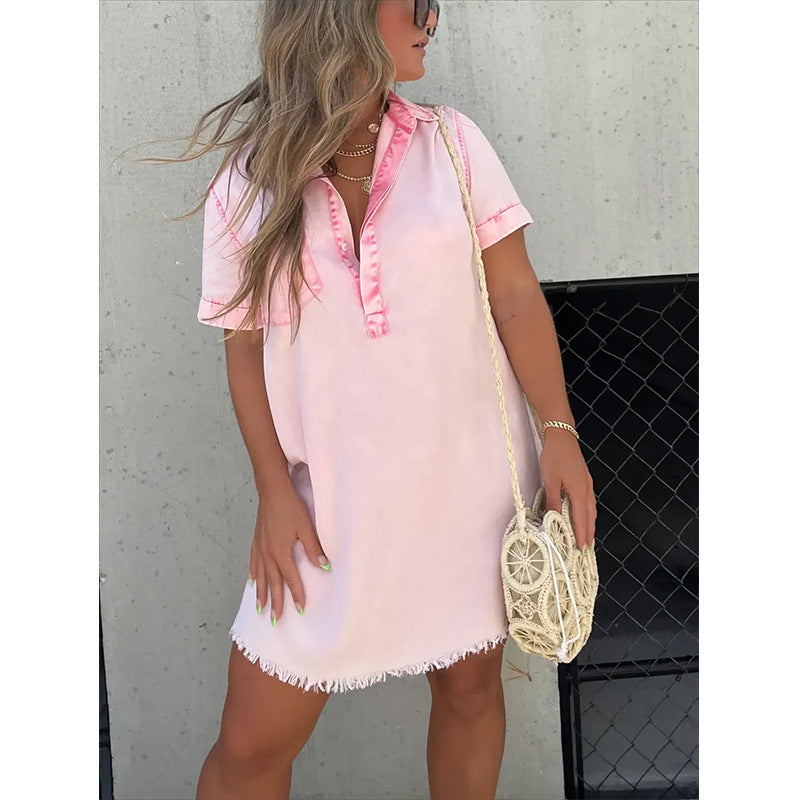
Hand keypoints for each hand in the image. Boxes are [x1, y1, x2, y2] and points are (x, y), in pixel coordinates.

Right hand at [248, 480, 330, 623]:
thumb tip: (324, 566)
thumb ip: (314, 548)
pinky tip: (252, 581)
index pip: (291, 579)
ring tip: (260, 608)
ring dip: (261, 593)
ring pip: (260, 576)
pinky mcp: (256, 540)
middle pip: (272, 583)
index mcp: (281, 553)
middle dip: (275, 602)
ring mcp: (260, 547)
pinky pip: (253, 563)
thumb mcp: (306, 527)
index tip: (300, 610)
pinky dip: (253, 574)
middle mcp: (268, 554)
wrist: (272, 490)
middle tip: (274, 620)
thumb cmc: (290, 507)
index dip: (296, 594)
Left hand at [538, 428, 596, 550]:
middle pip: (589, 516)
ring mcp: (587, 483)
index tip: (581, 547)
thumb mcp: (550, 480)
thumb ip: (553, 501)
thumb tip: (553, 518)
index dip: (580, 534)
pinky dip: (588, 512)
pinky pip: (589, 500)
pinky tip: (584, 514)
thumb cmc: (555, 457)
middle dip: (588, 532)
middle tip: (586, 547)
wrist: (562, 436)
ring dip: (589, 523)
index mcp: (579, 491)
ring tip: (587, 535)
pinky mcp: (584, 479)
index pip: (580, 518)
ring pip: (591, 508)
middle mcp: (586, 489)